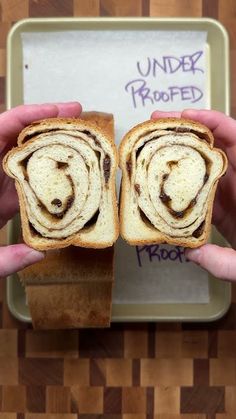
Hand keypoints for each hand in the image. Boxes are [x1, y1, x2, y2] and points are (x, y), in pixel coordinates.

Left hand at [0, 102, 81, 276]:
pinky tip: (69, 179)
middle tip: (80, 121)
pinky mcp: (3, 201)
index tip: (60, 109)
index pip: (1, 130)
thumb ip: (3, 259)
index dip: (31, 116)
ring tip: (82, 146)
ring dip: (53, 150)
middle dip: (49, 126)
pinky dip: (48, 178)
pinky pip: (28, 183)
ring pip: (27, 159)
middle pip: (19, 140)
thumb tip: (39, 253)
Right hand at [152, 109, 235, 280]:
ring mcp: (230, 196)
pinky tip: (162, 180)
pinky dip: (182, 181)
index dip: (213, 122)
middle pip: (214, 147)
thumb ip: (223, 261)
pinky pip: (201, 189)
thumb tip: (190, 251)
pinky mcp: (222, 209)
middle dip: (186, 131)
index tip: (186, 115)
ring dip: (179, 152)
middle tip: (156, 123)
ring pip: (204, 165)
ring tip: (152, 144)